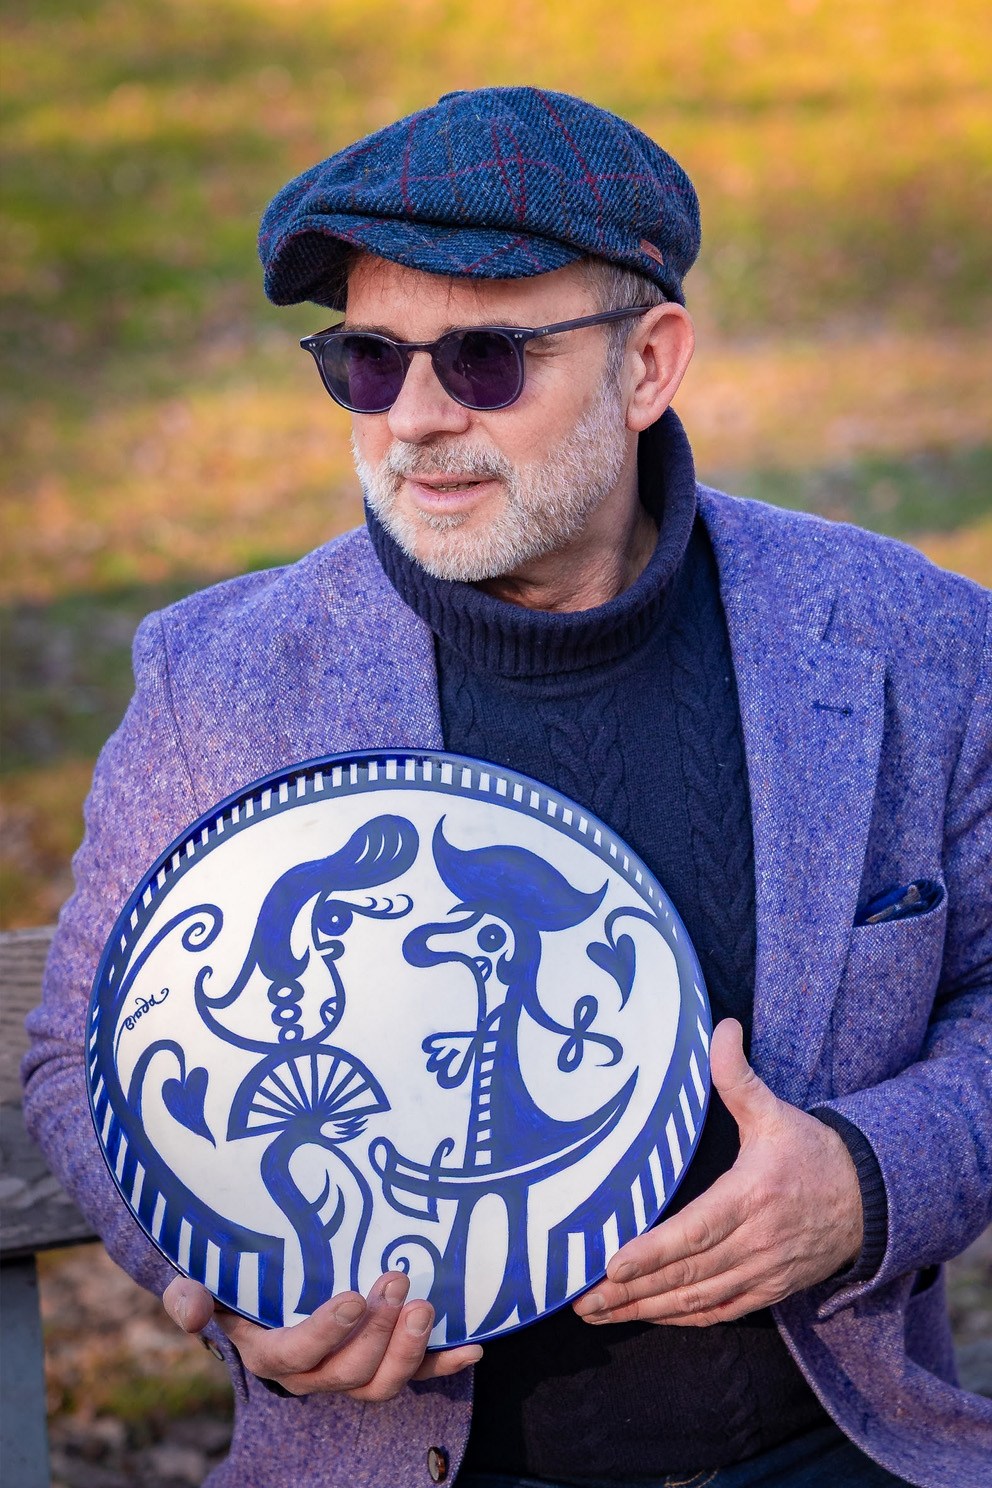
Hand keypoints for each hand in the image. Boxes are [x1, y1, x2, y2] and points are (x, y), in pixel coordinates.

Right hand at [163, 1271, 481, 1400]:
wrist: (267, 1296)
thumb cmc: (240, 1285)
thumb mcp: (209, 1288)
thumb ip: (191, 1297)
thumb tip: (188, 1306)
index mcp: (273, 1354)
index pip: (299, 1354)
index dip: (327, 1332)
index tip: (352, 1296)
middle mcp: (313, 1374)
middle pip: (349, 1372)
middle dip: (378, 1332)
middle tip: (397, 1281)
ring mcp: (352, 1372)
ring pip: (382, 1384)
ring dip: (409, 1351)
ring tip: (426, 1308)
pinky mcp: (384, 1364)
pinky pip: (417, 1375)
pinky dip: (445, 1364)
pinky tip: (473, 1348)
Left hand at [573, 1018, 864, 1327]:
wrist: (870, 1199)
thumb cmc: (812, 1152)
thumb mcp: (773, 1110)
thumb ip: (738, 1075)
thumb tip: (721, 1027)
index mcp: (751, 1196)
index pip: (695, 1231)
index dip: (653, 1252)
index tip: (612, 1265)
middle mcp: (756, 1242)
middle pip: (686, 1275)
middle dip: (631, 1291)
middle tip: (583, 1301)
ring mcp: (763, 1272)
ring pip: (698, 1300)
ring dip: (646, 1310)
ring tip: (599, 1314)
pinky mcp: (770, 1289)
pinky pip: (721, 1312)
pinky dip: (683, 1319)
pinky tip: (648, 1316)